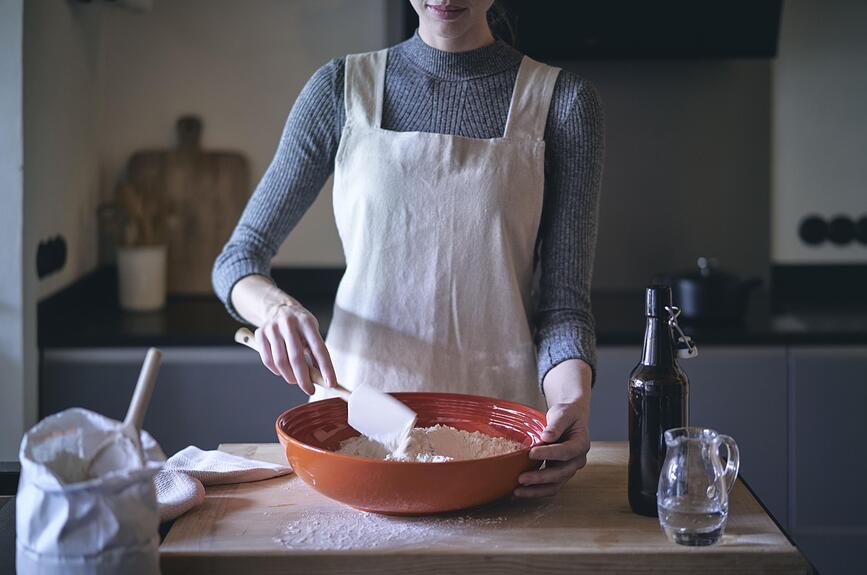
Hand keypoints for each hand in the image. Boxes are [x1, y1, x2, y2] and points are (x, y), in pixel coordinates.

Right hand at [254, 302, 336, 395]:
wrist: (278, 307)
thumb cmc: (300, 324)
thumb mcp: (312, 331)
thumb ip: (315, 352)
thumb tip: (322, 377)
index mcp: (306, 322)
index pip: (319, 348)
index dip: (326, 368)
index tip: (331, 383)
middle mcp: (289, 323)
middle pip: (296, 357)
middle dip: (304, 379)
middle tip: (311, 390)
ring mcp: (272, 328)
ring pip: (280, 361)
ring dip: (290, 376)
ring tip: (296, 381)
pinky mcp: (260, 334)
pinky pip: (268, 360)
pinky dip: (276, 371)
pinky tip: (282, 372)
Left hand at [515, 359, 591, 497]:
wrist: (570, 419)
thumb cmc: (567, 415)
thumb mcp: (563, 414)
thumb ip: (556, 424)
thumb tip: (547, 436)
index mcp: (581, 444)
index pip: (566, 452)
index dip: (549, 454)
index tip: (531, 453)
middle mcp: (577, 460)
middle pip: (561, 473)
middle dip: (540, 477)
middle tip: (521, 478)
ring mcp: (568, 469)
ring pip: (555, 485)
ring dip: (536, 490)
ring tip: (517, 490)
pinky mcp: (559, 474)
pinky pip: (549, 487)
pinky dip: (536, 491)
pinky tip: (520, 491)